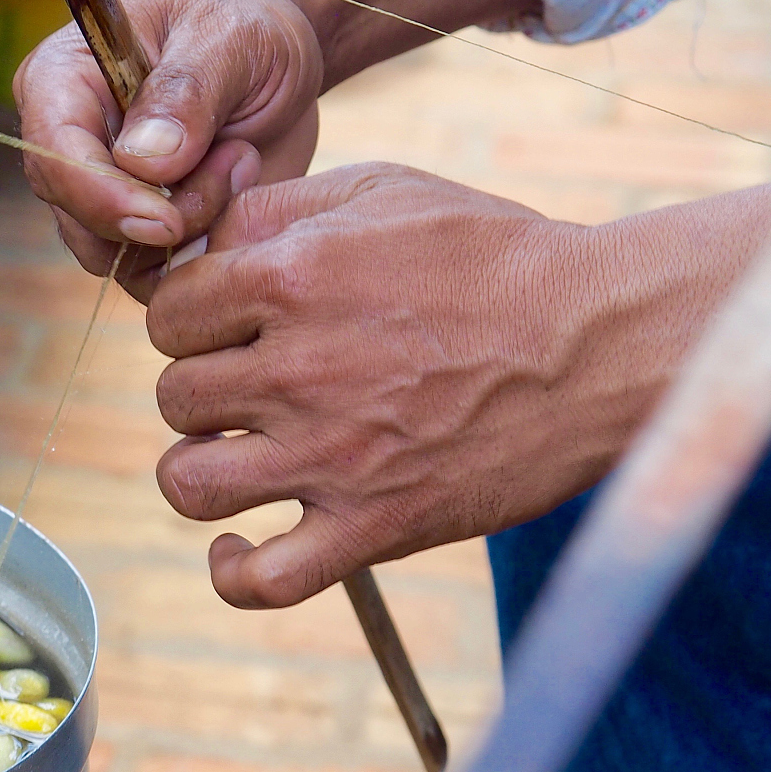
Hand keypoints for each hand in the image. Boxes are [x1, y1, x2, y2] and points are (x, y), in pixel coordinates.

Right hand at [12, 0, 324, 299]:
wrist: (279, 52)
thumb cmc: (245, 22)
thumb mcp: (229, 36)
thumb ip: (186, 92)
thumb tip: (142, 159)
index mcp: (60, 82)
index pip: (52, 159)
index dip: (103, 199)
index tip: (167, 219)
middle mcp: (67, 146)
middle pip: (81, 223)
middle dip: (163, 216)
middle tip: (236, 161)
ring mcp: (101, 195)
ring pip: (121, 257)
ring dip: (193, 229)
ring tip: (242, 161)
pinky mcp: (140, 232)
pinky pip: (158, 274)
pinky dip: (206, 248)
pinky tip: (241, 189)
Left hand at [146, 159, 770, 610]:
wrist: (602, 341)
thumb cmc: (497, 258)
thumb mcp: (387, 190)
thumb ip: (280, 210)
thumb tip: (202, 248)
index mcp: (292, 278)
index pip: (168, 315)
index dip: (191, 321)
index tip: (231, 329)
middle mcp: (298, 369)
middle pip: (175, 396)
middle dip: (204, 388)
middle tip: (254, 386)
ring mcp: (332, 457)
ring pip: (189, 483)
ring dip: (201, 470)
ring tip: (238, 456)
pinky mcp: (373, 529)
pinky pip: (261, 581)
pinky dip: (232, 573)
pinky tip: (237, 548)